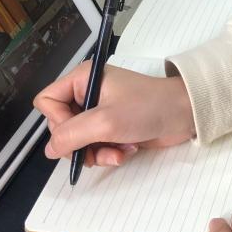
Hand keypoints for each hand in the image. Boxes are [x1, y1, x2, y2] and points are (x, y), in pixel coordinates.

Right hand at [34, 64, 195, 167]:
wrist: (184, 115)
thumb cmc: (146, 109)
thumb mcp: (104, 122)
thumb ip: (71, 136)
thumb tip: (49, 150)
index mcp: (82, 79)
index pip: (47, 101)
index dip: (56, 122)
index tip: (77, 133)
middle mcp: (88, 92)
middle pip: (61, 125)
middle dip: (80, 144)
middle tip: (97, 150)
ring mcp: (101, 110)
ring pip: (78, 140)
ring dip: (96, 152)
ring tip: (117, 153)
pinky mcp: (113, 126)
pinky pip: (96, 145)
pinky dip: (108, 152)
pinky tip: (126, 151)